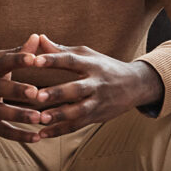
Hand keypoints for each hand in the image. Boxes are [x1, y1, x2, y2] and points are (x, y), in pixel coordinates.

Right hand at [0, 34, 44, 142]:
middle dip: (17, 90)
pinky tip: (37, 137)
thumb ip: (18, 53)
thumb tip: (37, 36)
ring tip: (39, 117)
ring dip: (20, 115)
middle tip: (35, 91)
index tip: (34, 58)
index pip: (3, 62)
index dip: (18, 60)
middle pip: (0, 88)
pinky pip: (5, 131)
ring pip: (2, 112)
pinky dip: (20, 136)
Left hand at [31, 35, 162, 138]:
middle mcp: (96, 83)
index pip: (71, 60)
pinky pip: (78, 125)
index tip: (35, 60)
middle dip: (58, 93)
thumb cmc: (104, 66)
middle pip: (77, 89)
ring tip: (41, 118)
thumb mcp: (87, 55)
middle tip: (37, 96)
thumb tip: (38, 37)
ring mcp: (98, 102)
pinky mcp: (97, 116)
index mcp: (91, 64)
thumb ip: (61, 50)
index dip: (53, 60)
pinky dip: (60, 130)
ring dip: (59, 115)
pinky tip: (43, 133)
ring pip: (79, 111)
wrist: (136, 85)